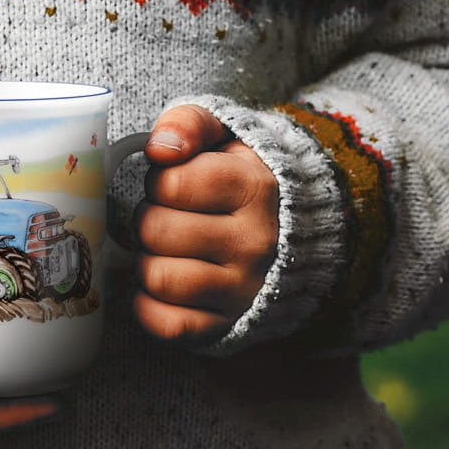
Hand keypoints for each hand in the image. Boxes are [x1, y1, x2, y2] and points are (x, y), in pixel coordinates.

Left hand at [133, 104, 278, 343]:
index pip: (171, 183)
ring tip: (168, 251)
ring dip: (149, 262)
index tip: (176, 185)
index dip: (160, 182)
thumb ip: (189, 123)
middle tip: (169, 219)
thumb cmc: (245, 181)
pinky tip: (163, 285)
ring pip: (158, 278)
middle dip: (150, 220)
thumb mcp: (227, 136)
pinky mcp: (229, 324)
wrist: (299, 233)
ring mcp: (244, 289)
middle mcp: (255, 243)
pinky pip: (168, 324)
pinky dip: (151, 307)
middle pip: (157, 230)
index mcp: (255, 189)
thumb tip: (159, 148)